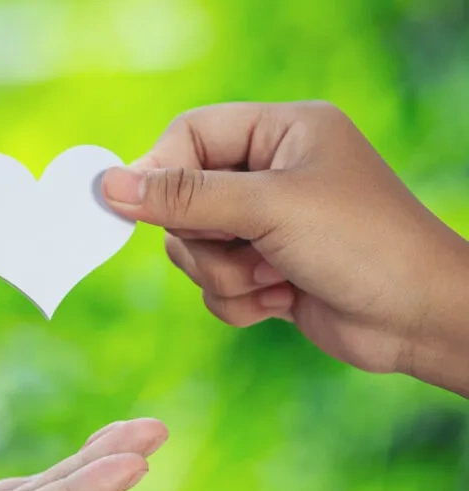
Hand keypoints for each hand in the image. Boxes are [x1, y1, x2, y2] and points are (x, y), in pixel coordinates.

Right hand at [101, 101, 468, 395]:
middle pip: (183, 199)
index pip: (190, 134)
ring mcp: (267, 225)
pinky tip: (283, 301)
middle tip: (246, 248)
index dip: (158, 170)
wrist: (419, 320)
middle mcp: (271, 173)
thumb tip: (109, 185)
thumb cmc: (362, 244)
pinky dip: (239, 301)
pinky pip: (213, 286)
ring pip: (194, 250)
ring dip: (226, 274)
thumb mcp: (268, 208)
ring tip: (276, 278)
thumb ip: (186, 196)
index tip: (130, 208)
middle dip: (206, 239)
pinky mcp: (265, 271)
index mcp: (281, 132)